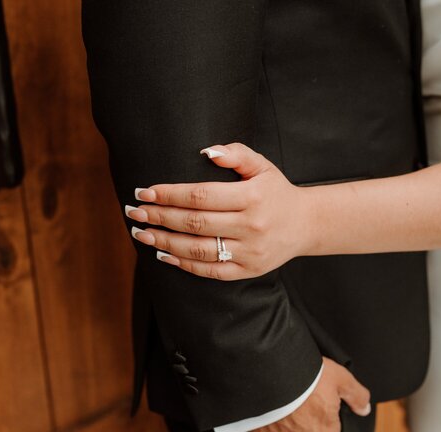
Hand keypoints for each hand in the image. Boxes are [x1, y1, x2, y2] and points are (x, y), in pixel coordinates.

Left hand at [125, 143, 312, 279]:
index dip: (169, 195)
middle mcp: (251, 226)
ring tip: (142, 232)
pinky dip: (184, 264)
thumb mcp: (262, 166)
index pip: (201, 196)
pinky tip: (164, 253)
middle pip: (195, 223)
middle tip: (135, 211)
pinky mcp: (248, 270)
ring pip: (198, 249)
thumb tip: (206, 152)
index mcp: (252, 197)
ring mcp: (250, 251)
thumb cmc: (275, 192)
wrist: (306, 224)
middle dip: (160, 217)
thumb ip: (236, 153)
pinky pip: (211, 270)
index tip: (145, 192)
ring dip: (165, 241)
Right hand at [249, 357, 371, 431]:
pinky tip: (274, 424)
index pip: (330, 428)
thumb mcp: (340, 378)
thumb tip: (364, 409)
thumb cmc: (308, 377)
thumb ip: (356, 395)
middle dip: (307, 426)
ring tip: (285, 413)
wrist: (271, 375)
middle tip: (299, 404)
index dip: (322, 412)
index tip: (313, 399)